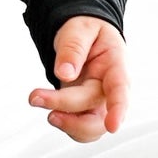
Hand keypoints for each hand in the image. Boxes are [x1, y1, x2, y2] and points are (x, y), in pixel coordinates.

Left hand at [29, 16, 128, 142]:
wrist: (84, 35)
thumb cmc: (87, 30)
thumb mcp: (79, 29)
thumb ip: (73, 49)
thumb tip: (64, 74)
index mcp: (116, 65)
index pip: (121, 89)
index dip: (119, 109)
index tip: (113, 125)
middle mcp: (109, 88)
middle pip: (97, 112)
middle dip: (66, 108)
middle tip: (36, 96)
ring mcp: (98, 102)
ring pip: (90, 128)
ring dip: (65, 123)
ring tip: (38, 101)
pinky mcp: (85, 108)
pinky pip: (79, 127)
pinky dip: (63, 122)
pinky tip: (48, 105)